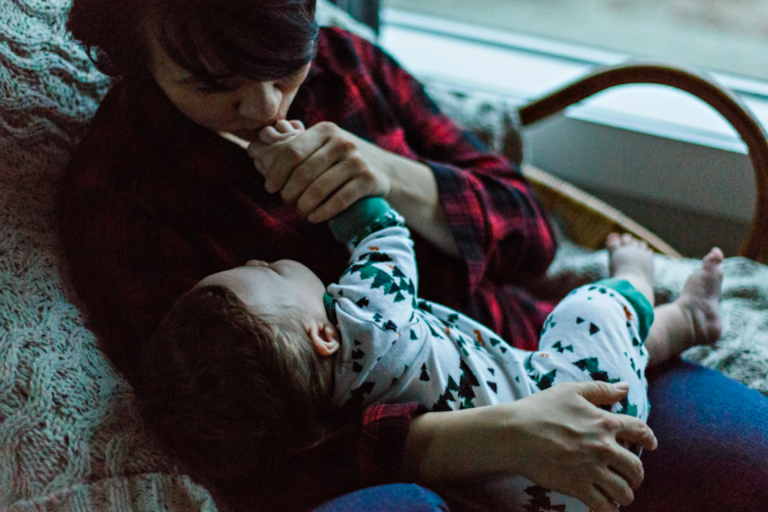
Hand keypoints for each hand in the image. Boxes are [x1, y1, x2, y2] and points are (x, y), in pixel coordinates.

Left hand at [247, 121, 393, 221]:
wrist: (387, 171)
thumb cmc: (343, 161)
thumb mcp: (322, 146)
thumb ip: (293, 145)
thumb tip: (255, 147)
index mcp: (324, 130)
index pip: (291, 152)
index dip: (275, 172)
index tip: (270, 188)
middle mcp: (341, 142)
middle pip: (303, 173)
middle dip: (290, 192)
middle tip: (287, 203)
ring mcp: (357, 160)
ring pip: (319, 188)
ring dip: (305, 206)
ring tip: (301, 213)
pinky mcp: (369, 179)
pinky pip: (339, 200)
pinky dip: (323, 212)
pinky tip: (315, 218)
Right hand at [507, 381, 656, 511]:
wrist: (515, 434)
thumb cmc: (539, 409)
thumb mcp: (570, 391)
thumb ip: (600, 390)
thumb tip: (625, 387)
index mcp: (605, 422)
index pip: (640, 431)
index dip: (650, 439)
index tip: (652, 445)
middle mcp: (604, 448)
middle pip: (636, 467)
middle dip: (637, 475)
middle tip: (632, 477)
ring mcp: (592, 469)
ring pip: (624, 491)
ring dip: (625, 494)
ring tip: (620, 494)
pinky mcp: (578, 487)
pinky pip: (604, 506)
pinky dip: (609, 509)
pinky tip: (606, 507)